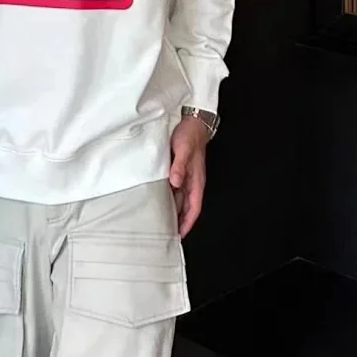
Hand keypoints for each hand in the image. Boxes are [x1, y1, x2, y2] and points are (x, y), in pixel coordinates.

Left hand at [169, 117, 208, 238]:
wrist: (192, 122)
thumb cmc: (190, 135)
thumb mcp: (184, 149)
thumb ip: (179, 166)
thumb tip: (176, 183)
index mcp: (196, 180)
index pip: (194, 208)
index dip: (188, 222)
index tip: (180, 235)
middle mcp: (192, 181)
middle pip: (187, 207)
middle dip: (180, 222)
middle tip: (167, 234)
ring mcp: (185, 176)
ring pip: (180, 200)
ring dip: (174, 211)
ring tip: (162, 222)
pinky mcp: (179, 170)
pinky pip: (175, 190)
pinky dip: (169, 198)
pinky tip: (159, 201)